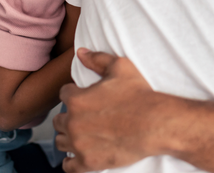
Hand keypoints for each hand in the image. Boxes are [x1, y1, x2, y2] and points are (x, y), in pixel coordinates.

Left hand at [53, 48, 162, 171]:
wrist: (154, 122)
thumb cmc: (138, 94)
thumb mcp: (119, 67)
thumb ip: (97, 59)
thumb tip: (80, 52)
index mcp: (77, 99)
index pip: (64, 93)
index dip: (75, 92)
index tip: (85, 96)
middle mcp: (73, 122)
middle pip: (59, 119)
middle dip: (70, 115)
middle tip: (84, 115)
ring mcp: (80, 145)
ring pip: (61, 141)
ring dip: (68, 136)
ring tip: (81, 133)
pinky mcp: (88, 163)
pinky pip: (69, 166)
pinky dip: (71, 161)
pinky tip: (78, 154)